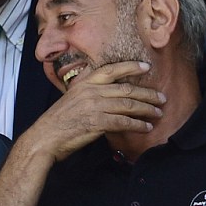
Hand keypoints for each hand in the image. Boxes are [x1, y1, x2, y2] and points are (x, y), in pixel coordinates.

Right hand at [24, 61, 165, 163]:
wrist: (44, 138)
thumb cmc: (56, 123)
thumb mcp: (70, 100)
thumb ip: (88, 95)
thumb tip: (106, 96)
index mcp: (83, 84)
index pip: (111, 70)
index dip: (131, 67)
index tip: (146, 66)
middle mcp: (91, 92)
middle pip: (126, 89)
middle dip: (147, 93)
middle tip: (161, 97)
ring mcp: (94, 107)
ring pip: (128, 105)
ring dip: (147, 109)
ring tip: (158, 113)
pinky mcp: (97, 122)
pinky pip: (124, 122)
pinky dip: (137, 125)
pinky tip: (145, 127)